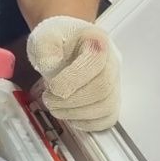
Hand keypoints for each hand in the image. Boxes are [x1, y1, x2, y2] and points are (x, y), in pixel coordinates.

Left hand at [26, 15, 120, 131]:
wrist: (68, 41)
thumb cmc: (58, 39)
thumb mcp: (44, 37)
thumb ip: (44, 49)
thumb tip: (50, 66)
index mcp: (97, 40)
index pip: (95, 60)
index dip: (73, 79)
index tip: (53, 88)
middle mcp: (112, 61)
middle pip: (103, 87)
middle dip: (72, 101)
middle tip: (50, 101)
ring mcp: (115, 81)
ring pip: (107, 106)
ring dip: (77, 114)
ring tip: (56, 109)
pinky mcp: (112, 98)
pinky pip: (108, 117)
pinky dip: (88, 123)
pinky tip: (71, 116)